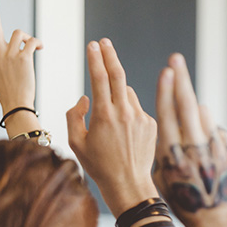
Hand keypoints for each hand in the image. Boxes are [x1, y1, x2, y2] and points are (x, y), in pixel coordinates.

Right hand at [0, 0, 41, 116]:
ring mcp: (9, 55)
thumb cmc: (9, 91)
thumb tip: (3, 48)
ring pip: (19, 33)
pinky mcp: (23, 58)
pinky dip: (37, 42)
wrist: (15, 104)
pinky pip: (32, 41)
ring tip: (33, 46)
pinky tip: (40, 48)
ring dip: (28, 37)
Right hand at [66, 39, 158, 216]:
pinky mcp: (151, 124)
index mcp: (104, 116)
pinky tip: (123, 131)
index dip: (96, 59)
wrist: (128, 184)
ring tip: (109, 116)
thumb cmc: (98, 165)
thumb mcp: (76, 142)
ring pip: (127, 94)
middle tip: (104, 43)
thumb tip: (85, 98)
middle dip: (110, 56)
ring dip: (117, 93)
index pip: (100, 79)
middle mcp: (125, 113)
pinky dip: (128, 110)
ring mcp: (141, 117)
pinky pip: (137, 108)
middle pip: (119, 75)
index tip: (93, 45)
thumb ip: (74, 115)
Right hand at [152, 53, 226, 226]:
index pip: (167, 115)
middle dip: (181, 80)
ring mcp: (213, 149)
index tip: (165, 70)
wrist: (214, 219)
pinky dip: (206, 128)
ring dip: (193, 105)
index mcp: (171, 155)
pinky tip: (200, 135)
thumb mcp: (163, 175)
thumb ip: (164, 147)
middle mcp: (193, 149)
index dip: (165, 91)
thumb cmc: (181, 199)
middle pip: (186, 106)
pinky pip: (215, 130)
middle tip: (175, 59)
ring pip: (202, 116)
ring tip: (185, 97)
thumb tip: (172, 118)